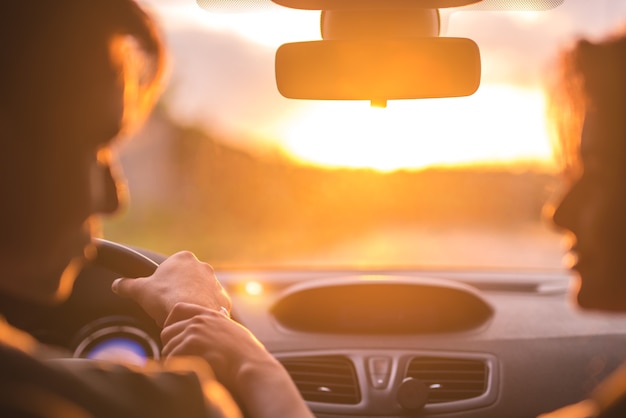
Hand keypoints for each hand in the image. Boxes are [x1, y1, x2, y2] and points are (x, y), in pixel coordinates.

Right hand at [111, 251, 230, 326]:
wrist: (191, 316)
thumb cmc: (165, 299)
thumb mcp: (139, 290)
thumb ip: (127, 285)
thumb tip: (116, 284)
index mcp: (183, 258)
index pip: (171, 269)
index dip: (163, 286)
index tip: (159, 297)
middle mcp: (203, 267)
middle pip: (187, 281)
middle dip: (178, 294)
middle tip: (168, 309)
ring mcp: (216, 283)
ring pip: (200, 294)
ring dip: (192, 303)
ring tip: (181, 317)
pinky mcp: (223, 299)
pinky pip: (212, 306)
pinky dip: (203, 313)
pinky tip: (194, 322)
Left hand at [161, 302, 270, 390]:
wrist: (249, 363)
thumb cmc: (246, 353)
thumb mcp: (233, 330)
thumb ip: (220, 324)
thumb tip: (218, 321)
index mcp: (209, 314)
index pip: (178, 309)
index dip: (170, 323)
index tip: (172, 335)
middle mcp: (199, 320)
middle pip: (167, 331)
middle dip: (170, 346)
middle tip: (179, 359)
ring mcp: (194, 332)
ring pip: (168, 347)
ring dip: (173, 360)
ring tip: (185, 369)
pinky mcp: (190, 345)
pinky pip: (171, 359)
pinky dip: (175, 369)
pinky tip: (186, 373)